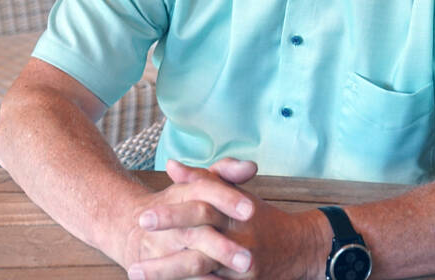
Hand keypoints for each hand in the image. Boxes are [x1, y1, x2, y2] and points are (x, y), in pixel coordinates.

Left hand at [126, 159, 329, 279]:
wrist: (298, 247)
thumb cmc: (259, 216)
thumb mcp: (234, 192)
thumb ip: (202, 178)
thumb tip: (171, 165)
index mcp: (233, 210)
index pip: (202, 207)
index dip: (173, 213)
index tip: (143, 217)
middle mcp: (237, 235)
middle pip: (199, 240)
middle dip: (166, 247)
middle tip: (135, 252)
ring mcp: (240, 263)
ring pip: (201, 269)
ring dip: (167, 273)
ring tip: (136, 273)